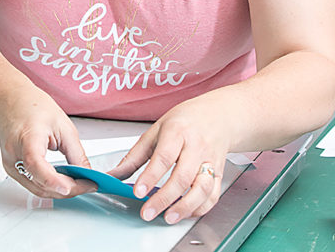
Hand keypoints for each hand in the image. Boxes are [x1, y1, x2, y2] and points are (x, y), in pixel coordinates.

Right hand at [0, 87, 95, 198]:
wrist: (11, 103)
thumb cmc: (32, 108)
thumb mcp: (63, 126)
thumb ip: (76, 154)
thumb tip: (87, 175)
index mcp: (26, 137)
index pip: (35, 164)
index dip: (52, 180)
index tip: (70, 188)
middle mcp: (13, 154)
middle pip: (39, 183)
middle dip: (66, 190)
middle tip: (88, 185)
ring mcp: (10, 164)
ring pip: (37, 189)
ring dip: (59, 191)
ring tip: (78, 184)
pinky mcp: (12, 169)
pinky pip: (32, 185)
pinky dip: (50, 187)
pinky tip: (63, 181)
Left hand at [108, 97, 231, 223]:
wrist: (216, 116)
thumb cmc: (184, 122)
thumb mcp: (155, 131)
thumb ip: (134, 156)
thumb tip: (115, 175)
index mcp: (177, 132)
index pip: (163, 157)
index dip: (150, 177)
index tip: (138, 192)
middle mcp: (196, 146)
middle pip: (182, 176)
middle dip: (164, 198)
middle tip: (148, 212)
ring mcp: (210, 160)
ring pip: (202, 188)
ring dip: (185, 207)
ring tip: (169, 217)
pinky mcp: (219, 173)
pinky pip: (213, 194)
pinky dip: (200, 207)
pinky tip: (186, 212)